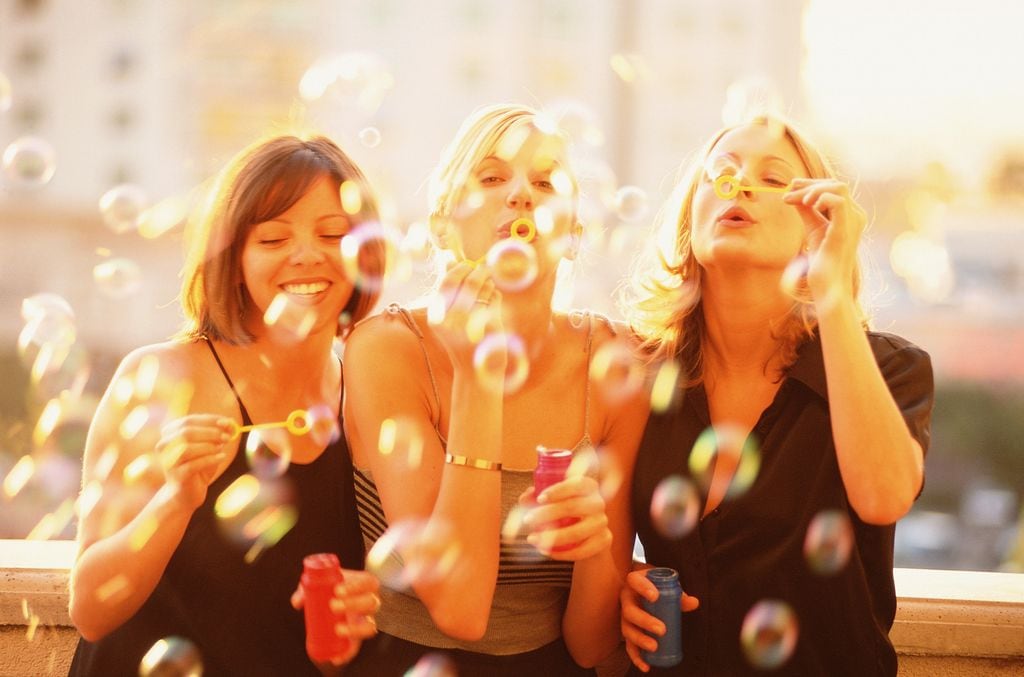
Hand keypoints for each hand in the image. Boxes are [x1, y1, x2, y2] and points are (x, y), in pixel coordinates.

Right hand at [155, 414, 232, 511]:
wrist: (188, 494)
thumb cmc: (199, 466)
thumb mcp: (210, 447)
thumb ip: (218, 434)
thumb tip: (230, 423)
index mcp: (170, 434)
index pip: (188, 421)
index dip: (209, 420)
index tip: (228, 422)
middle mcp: (164, 446)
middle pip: (186, 432)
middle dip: (211, 432)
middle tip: (228, 437)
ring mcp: (169, 462)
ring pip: (187, 448)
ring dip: (209, 446)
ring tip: (222, 448)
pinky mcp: (177, 476)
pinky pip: (193, 465)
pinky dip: (210, 459)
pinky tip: (221, 458)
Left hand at [291, 569, 380, 667]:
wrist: (333, 602)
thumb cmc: (329, 588)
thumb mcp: (319, 584)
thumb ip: (306, 589)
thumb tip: (298, 602)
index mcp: (365, 585)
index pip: (368, 583)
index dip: (356, 587)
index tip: (337, 590)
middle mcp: (370, 603)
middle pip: (370, 603)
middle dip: (353, 604)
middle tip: (333, 606)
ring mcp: (365, 621)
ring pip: (369, 627)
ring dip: (355, 629)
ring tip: (338, 630)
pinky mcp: (357, 638)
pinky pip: (356, 647)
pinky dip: (347, 653)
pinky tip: (336, 657)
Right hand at [433, 262, 502, 371]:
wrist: (473, 375)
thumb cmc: (461, 341)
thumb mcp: (449, 319)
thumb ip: (449, 292)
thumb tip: (449, 259)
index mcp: (437, 317)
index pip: (448, 283)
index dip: (460, 270)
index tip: (469, 266)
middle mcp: (452, 321)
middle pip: (469, 284)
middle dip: (479, 273)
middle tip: (485, 269)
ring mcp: (472, 325)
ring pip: (484, 290)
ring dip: (489, 283)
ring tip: (490, 285)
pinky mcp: (490, 328)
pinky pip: (495, 301)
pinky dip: (496, 296)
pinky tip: (494, 301)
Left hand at [519, 475, 611, 560]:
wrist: (588, 535)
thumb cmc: (566, 513)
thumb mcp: (552, 501)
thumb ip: (536, 497)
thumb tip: (524, 498)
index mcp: (588, 486)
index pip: (577, 484)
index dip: (558, 490)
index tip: (539, 499)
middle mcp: (598, 502)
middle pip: (573, 507)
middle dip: (547, 514)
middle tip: (528, 520)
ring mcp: (602, 522)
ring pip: (577, 532)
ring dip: (552, 537)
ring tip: (533, 539)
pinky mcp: (603, 541)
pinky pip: (582, 550)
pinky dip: (562, 553)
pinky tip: (547, 551)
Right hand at [621, 567, 699, 672]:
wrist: (640, 590)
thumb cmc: (656, 586)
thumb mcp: (666, 586)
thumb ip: (679, 594)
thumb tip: (694, 602)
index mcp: (635, 582)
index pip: (635, 581)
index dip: (643, 588)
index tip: (655, 596)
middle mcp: (626, 599)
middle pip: (629, 611)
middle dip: (644, 621)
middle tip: (661, 629)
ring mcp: (625, 617)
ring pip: (627, 629)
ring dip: (640, 640)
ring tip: (654, 647)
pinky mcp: (627, 632)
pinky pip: (628, 645)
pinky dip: (636, 657)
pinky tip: (645, 666)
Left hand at [783, 178, 866, 308]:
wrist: (828, 285)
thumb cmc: (823, 261)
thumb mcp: (813, 228)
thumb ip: (807, 211)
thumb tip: (793, 195)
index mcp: (850, 215)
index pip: (834, 189)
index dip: (812, 184)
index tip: (791, 188)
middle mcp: (855, 216)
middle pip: (836, 185)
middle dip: (809, 185)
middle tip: (788, 192)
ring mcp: (852, 222)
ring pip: (838, 188)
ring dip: (813, 190)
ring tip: (798, 201)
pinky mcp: (844, 230)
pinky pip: (838, 202)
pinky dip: (821, 198)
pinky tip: (808, 206)